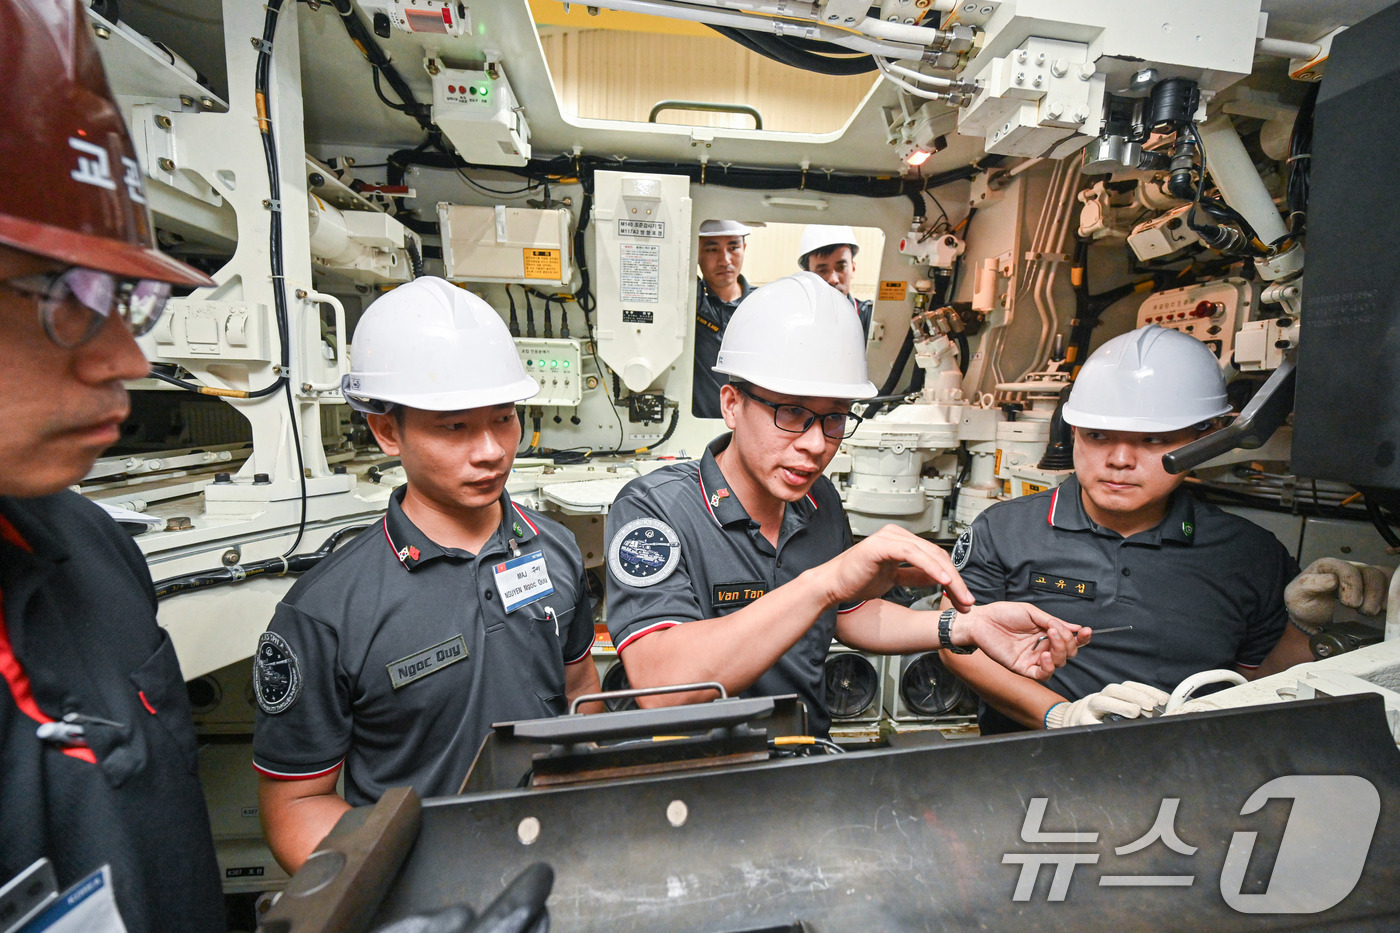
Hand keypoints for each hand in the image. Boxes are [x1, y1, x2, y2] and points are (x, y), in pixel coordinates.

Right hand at [814, 524, 973, 610]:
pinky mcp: (882, 544)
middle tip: (967, 601)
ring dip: (949, 577)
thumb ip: (914, 575)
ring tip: (960, 596)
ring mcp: (889, 537)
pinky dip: (931, 567)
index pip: (935, 558)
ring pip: (930, 554)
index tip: (963, 599)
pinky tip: (943, 580)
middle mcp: (897, 535)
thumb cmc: (855, 581)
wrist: (831, 586)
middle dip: (956, 581)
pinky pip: (912, 554)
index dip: (953, 579)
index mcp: (900, 542)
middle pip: (937, 555)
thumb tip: (938, 578)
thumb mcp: (893, 579)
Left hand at [953, 601, 1086, 679]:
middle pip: (1068, 653)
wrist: (981, 621)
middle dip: (1069, 642)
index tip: (1086, 631)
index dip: (1081, 638)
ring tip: (1052, 637)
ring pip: (1058, 663)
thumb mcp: (1031, 613)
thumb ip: (1052, 621)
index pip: (1070, 640)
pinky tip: (1044, 655)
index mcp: (1046, 633)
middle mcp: (1042, 647)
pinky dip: (1048, 667)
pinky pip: (1042, 674)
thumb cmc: (1002, 614)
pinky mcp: (1022, 667)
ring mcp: (1033, 658)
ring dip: (1060, 651)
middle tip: (1058, 630)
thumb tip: (1075, 627)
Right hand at [1044, 681, 1169, 727]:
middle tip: (1153, 705)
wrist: (1068, 722)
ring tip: (1136, 712)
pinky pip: (1090, 722)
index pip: (1127, 686)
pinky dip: (1102, 724)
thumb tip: (1160, 711)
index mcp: (1109, 695)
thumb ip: (1132, 707)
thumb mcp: (1114, 708)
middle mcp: (1097, 699)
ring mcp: (1086, 710)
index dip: (1146, 690)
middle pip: (1113, 690)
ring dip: (1119, 705)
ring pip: (1100, 702)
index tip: (1163, 699)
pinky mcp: (1080, 723)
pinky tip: (1116, 728)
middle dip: (1135, 695)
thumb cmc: (1099, 718)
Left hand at [1284, 559, 1390, 634]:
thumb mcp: (1298, 594)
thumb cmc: (1305, 604)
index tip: (1349, 603)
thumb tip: (1332, 579)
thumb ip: (1310, 584)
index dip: (1352, 585)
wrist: (1312, 620)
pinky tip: (1381, 610)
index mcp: (1329, 566)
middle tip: (1359, 610)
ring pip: (1382, 580)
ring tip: (1367, 612)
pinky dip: (1388, 599)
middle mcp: (1350, 569)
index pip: (1348, 569)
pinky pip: (1389, 588)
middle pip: (1370, 573)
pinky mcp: (1375, 590)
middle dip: (1369, 594)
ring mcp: (1364, 579)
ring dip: (1379, 598)